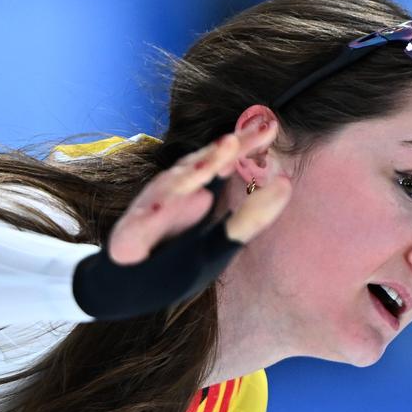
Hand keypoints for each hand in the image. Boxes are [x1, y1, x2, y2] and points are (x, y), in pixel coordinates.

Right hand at [108, 120, 292, 264]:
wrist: (126, 285)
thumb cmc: (172, 261)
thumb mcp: (217, 243)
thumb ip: (249, 218)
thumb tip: (284, 185)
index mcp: (195, 190)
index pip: (221, 162)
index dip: (244, 145)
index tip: (270, 127)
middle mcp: (172, 193)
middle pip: (197, 166)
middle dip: (217, 153)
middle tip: (239, 139)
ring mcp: (148, 211)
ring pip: (169, 188)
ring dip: (187, 175)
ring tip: (209, 163)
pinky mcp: (127, 236)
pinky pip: (139, 224)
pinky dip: (148, 216)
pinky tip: (161, 208)